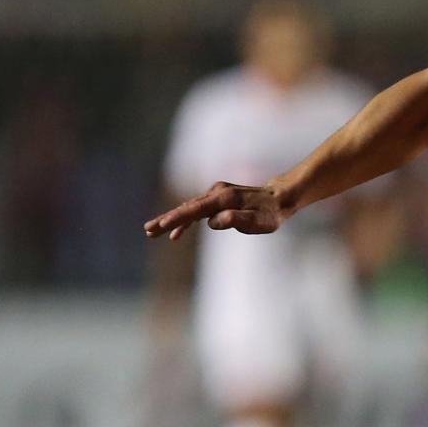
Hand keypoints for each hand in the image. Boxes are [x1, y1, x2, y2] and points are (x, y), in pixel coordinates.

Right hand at [144, 181, 288, 240]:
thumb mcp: (258, 221)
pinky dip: (185, 220)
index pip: (195, 210)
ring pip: (190, 209)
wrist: (279, 198)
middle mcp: (217, 193)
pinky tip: (177, 233)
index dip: (178, 219)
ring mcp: (216, 195)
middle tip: (148, 230)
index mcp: (224, 199)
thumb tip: (214, 222)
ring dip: (172, 220)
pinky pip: (197, 210)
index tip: (162, 226)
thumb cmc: (270, 213)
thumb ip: (237, 220)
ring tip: (153, 231)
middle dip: (167, 219)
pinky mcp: (218, 199)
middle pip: (187, 208)